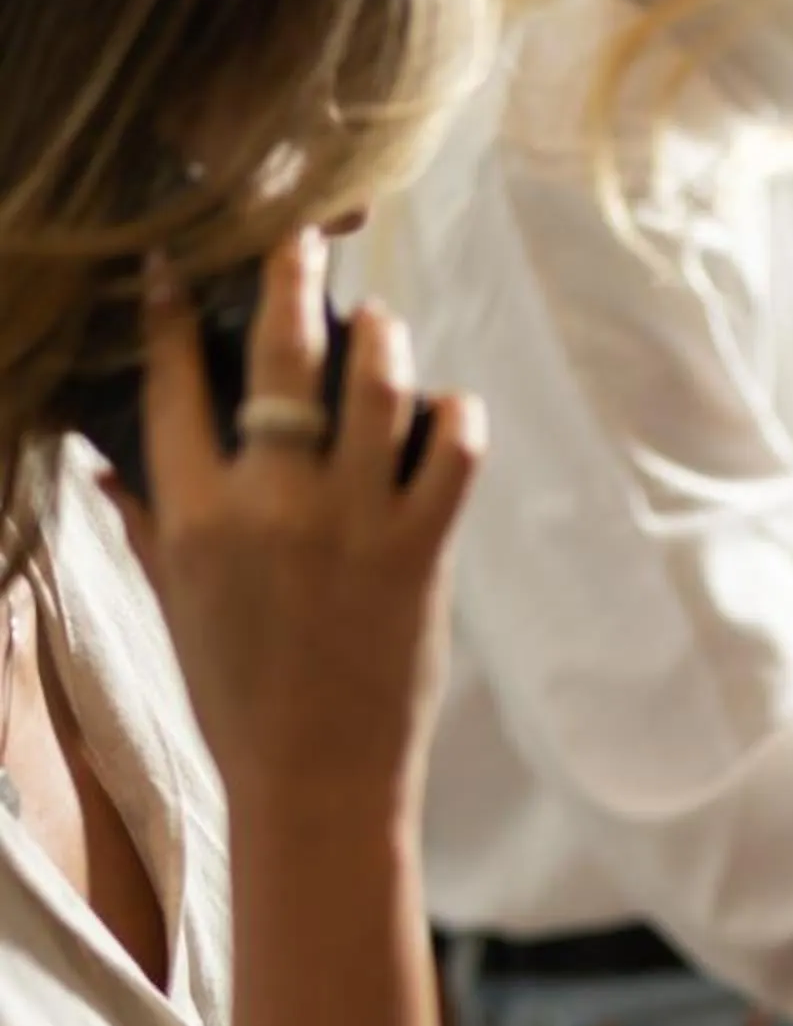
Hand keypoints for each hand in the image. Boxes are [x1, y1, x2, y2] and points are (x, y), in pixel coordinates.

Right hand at [103, 229, 485, 833]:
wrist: (316, 784)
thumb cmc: (238, 704)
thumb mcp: (175, 610)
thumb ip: (148, 529)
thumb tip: (105, 468)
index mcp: (196, 515)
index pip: (174, 380)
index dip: (173, 310)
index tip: (177, 265)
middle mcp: (272, 504)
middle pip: (280, 350)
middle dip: (290, 276)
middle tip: (304, 240)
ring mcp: (352, 524)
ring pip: (375, 381)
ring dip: (382, 337)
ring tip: (380, 326)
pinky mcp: (419, 553)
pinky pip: (452, 451)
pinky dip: (455, 416)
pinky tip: (447, 409)